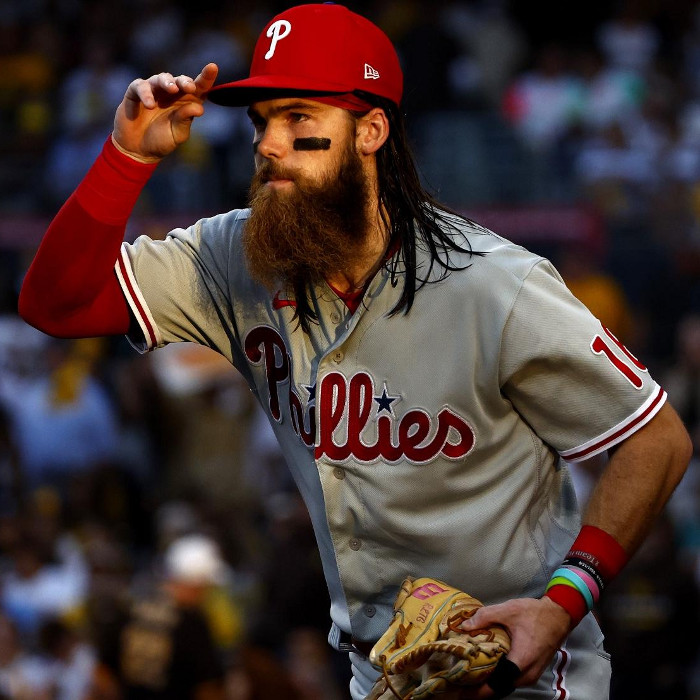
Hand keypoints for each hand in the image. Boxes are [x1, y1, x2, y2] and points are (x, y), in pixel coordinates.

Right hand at [112, 63, 218, 161]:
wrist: (139, 150)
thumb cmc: (161, 141)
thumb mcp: (177, 134)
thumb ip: (185, 121)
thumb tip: (199, 108)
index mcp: (186, 102)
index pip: (199, 87)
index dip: (206, 77)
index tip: (213, 67)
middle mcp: (171, 94)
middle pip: (180, 80)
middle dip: (185, 81)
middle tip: (189, 87)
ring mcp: (153, 91)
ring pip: (161, 78)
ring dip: (167, 82)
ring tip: (172, 90)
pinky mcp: (135, 93)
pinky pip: (140, 86)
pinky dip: (145, 93)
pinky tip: (150, 105)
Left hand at [455, 597, 571, 697]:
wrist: (559, 615)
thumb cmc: (536, 614)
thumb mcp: (508, 610)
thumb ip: (485, 617)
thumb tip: (464, 626)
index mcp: (520, 661)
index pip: (496, 685)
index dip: (478, 691)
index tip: (461, 689)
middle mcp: (527, 674)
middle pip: (499, 688)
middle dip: (480, 687)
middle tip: (461, 679)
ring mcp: (532, 674)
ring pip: (507, 685)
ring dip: (490, 682)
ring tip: (470, 675)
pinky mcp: (533, 671)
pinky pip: (513, 680)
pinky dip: (500, 677)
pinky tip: (487, 668)